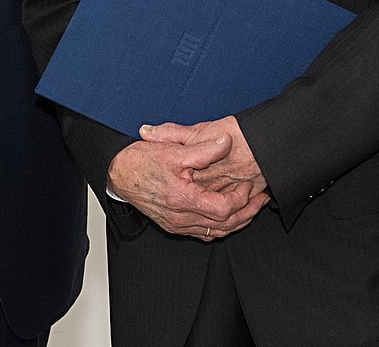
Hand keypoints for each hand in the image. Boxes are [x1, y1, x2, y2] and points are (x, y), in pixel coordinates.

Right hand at [108, 127, 267, 241]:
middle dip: (247, 212)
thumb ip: (203, 149)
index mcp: (181, 199)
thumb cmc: (141, 162)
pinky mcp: (173, 226)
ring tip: (252, 208)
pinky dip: (221, 227)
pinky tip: (229, 217)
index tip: (247, 186)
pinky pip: (204, 234)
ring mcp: (176, 225)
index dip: (240, 199)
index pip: (222, 210)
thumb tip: (226, 143)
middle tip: (260, 199)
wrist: (118, 174)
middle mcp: (180, 217)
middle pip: (224, 225)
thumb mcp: (173, 150)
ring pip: (216, 233)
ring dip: (237, 222)